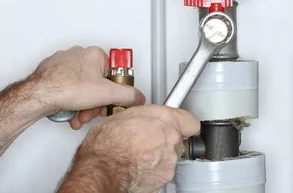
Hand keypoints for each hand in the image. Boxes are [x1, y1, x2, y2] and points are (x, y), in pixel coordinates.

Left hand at [33, 46, 145, 128]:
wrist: (38, 94)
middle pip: (97, 83)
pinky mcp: (52, 72)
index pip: (113, 74)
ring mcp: (64, 62)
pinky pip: (68, 88)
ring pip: (82, 88)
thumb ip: (127, 95)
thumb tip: (138, 97)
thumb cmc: (66, 88)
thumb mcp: (106, 94)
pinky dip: (70, 101)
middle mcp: (79, 54)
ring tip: (77, 116)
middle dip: (95, 103)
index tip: (110, 102)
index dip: (113, 93)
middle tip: (91, 113)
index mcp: (95, 54)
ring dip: (82, 106)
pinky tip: (68, 111)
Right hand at [59, 105, 200, 192]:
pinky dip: (153, 169)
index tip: (180, 124)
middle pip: (177, 138)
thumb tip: (142, 118)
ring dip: (158, 155)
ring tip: (138, 153)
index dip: (183, 123)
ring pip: (170, 155)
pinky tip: (137, 165)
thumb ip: (143, 116)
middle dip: (164, 139)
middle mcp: (171, 138)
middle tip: (147, 139)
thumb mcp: (123, 115)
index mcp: (164, 118)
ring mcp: (169, 159)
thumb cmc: (107, 143)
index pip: (190, 121)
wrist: (103, 168)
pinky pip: (162, 170)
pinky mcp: (165, 177)